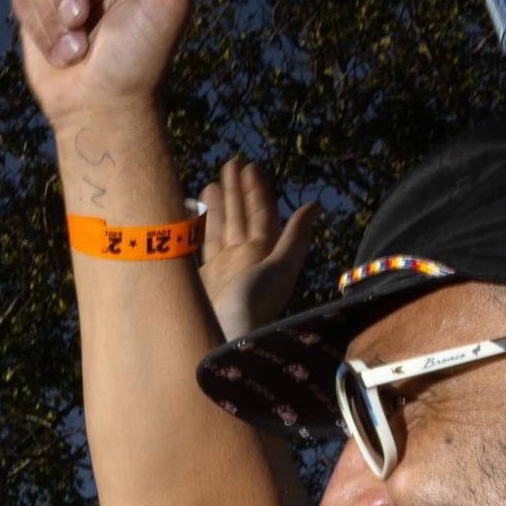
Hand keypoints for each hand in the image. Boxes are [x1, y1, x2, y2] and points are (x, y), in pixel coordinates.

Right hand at [197, 158, 321, 341]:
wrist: (221, 342)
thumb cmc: (253, 307)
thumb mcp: (279, 268)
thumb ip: (295, 236)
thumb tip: (316, 205)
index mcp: (263, 254)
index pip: (261, 214)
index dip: (257, 190)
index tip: (251, 166)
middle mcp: (243, 259)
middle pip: (240, 216)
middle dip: (237, 190)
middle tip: (231, 163)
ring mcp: (220, 270)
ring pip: (219, 229)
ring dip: (218, 206)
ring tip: (211, 183)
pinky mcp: (198, 280)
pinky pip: (197, 247)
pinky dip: (194, 230)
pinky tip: (189, 218)